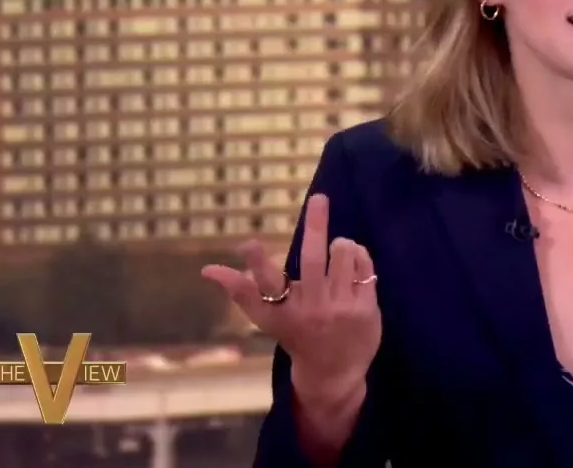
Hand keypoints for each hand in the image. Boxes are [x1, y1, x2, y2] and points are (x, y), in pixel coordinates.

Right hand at [201, 194, 381, 397]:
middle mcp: (311, 309)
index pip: (265, 285)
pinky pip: (364, 266)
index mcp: (282, 311)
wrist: (333, 374)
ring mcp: (341, 309)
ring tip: (336, 246)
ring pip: (343, 255)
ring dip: (340, 243)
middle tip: (319, 198)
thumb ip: (241, 291)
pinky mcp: (365, 309)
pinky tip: (352, 260)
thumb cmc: (295, 336)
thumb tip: (206, 269)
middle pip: (313, 260)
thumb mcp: (267, 318)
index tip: (249, 244)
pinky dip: (358, 255)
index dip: (255, 265)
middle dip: (315, 225)